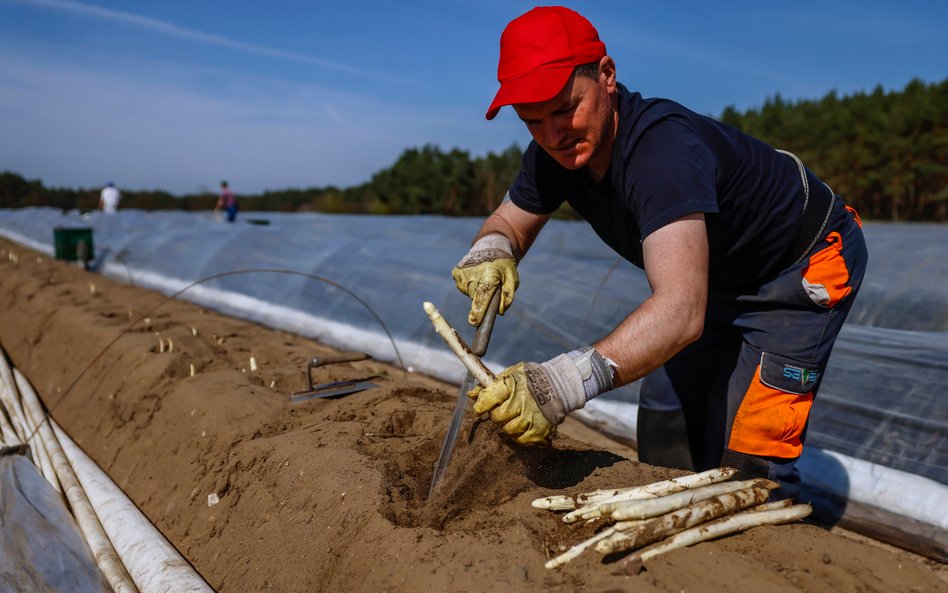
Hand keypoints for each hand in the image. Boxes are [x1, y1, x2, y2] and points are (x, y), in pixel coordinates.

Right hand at [452, 234, 518, 325]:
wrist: (491, 245)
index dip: (478, 312)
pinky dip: (469, 285)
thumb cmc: (504, 265)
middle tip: (490, 288)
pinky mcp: (456, 273)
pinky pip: (463, 286)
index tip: (474, 322)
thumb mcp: (512, 279)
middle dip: (482, 299)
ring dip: (476, 291)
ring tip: (483, 279)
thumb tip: (500, 312)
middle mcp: (472, 275)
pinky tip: (476, 276)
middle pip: (475, 298)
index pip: (481, 299)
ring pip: (469, 293)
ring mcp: (462, 274)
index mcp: (488, 276)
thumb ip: (508, 296)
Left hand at [467, 347, 615, 444]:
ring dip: (507, 425)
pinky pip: (521, 440)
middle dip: (496, 414)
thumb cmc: (531, 379)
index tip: (480, 408)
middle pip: (497, 417)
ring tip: (514, 417)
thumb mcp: (511, 375)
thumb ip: (491, 385)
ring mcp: (531, 417)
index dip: (480, 405)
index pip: (488, 399)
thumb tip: (471, 394)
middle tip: (503, 410)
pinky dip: (519, 435)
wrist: (559, 385)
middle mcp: (521, 402)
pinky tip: (523, 425)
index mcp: (512, 385)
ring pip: (508, 430)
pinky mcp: (540, 430)